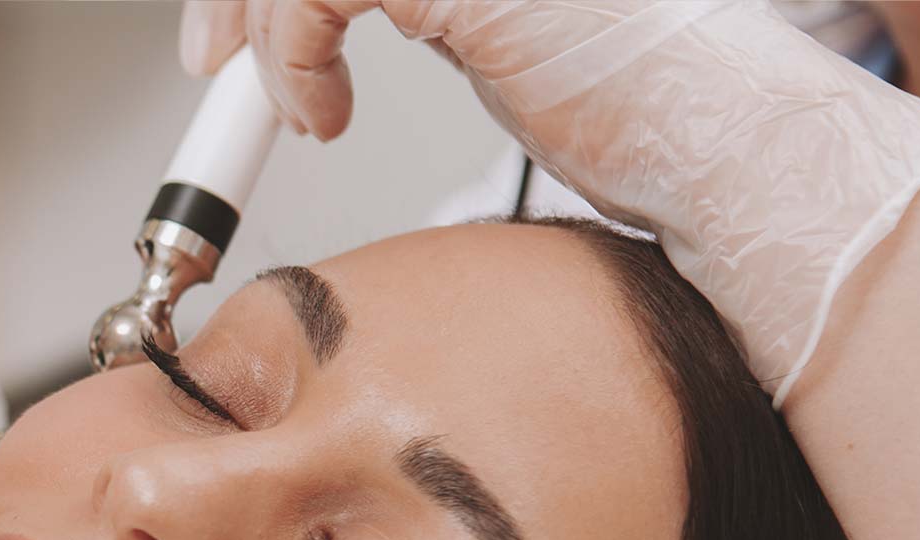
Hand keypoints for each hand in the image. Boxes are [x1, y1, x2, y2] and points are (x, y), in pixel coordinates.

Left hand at [178, 0, 919, 402]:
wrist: (707, 145)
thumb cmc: (626, 114)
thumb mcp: (493, 41)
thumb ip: (424, 8)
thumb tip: (320, 28)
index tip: (223, 39)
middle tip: (212, 63)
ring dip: (263, 35)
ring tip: (293, 113)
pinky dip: (294, 60)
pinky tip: (325, 122)